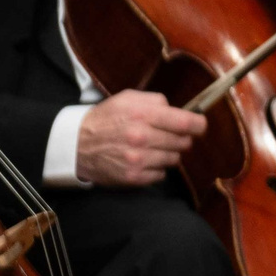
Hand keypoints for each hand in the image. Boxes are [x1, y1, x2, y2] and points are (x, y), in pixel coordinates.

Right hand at [76, 90, 206, 187]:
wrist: (75, 144)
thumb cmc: (106, 119)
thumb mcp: (127, 99)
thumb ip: (156, 101)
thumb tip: (180, 110)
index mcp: (142, 115)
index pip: (185, 122)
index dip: (198, 125)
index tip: (200, 126)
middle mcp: (141, 137)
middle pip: (183, 142)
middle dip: (180, 138)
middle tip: (167, 136)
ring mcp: (138, 159)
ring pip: (174, 159)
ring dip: (168, 153)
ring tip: (152, 147)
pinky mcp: (133, 177)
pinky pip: (161, 174)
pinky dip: (156, 168)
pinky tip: (143, 160)